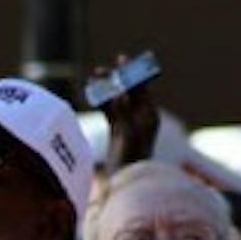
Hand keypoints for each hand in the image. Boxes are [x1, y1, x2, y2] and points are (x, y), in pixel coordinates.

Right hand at [98, 58, 160, 172]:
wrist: (127, 180)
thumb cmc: (133, 157)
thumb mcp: (128, 132)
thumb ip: (124, 112)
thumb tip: (119, 94)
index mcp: (149, 115)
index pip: (141, 88)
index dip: (131, 73)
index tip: (122, 59)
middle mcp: (141, 117)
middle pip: (128, 92)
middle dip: (114, 79)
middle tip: (101, 70)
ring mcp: (129, 123)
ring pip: (116, 100)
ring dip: (105, 89)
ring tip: (93, 77)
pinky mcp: (118, 131)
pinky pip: (109, 111)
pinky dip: (100, 101)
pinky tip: (91, 93)